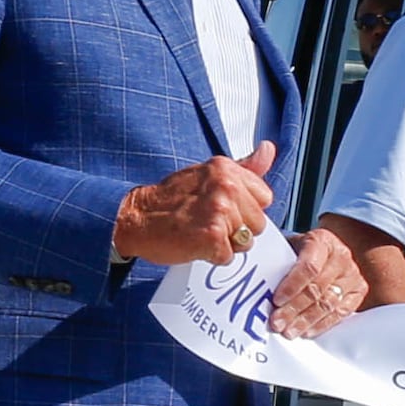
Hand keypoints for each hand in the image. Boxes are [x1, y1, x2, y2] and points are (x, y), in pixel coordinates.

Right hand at [113, 142, 277, 265]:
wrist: (136, 218)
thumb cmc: (171, 199)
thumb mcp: (209, 173)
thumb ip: (245, 167)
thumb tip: (269, 148)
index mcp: (227, 169)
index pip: (264, 198)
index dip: (246, 210)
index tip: (223, 208)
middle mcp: (227, 186)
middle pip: (258, 223)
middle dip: (237, 229)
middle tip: (208, 222)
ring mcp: (220, 211)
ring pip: (245, 242)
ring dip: (225, 244)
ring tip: (201, 232)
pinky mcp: (212, 236)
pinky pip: (228, 257)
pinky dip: (212, 256)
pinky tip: (195, 243)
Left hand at [270, 215, 369, 334]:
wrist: (328, 250)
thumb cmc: (303, 251)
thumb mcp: (290, 247)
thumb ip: (278, 262)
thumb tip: (257, 284)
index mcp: (323, 241)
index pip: (309, 266)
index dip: (292, 286)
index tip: (276, 301)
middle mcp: (342, 257)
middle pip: (317, 288)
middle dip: (294, 309)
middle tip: (277, 323)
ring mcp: (353, 275)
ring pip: (328, 303)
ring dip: (305, 321)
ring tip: (288, 331)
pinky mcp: (359, 291)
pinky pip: (341, 312)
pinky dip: (322, 324)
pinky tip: (307, 331)